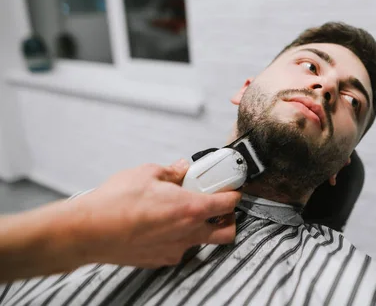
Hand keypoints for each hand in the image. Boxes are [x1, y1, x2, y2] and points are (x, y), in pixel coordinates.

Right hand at [68, 160, 240, 267]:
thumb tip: (182, 168)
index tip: (231, 187)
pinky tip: (162, 225)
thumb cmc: (115, 202)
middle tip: (217, 206)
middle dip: (229, 219)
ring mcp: (175, 250)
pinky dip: (178, 237)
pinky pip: (179, 249)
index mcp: (191, 208)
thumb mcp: (147, 173)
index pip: (229, 204)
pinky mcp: (160, 259)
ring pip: (202, 242)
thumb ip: (172, 171)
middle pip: (227, 232)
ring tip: (184, 212)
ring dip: (202, 228)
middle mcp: (188, 233)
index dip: (234, 193)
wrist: (88, 231)